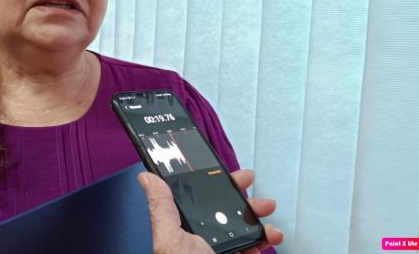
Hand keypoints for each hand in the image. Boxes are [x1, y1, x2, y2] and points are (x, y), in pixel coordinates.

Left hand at [137, 169, 282, 253]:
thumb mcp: (170, 240)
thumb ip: (162, 208)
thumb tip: (146, 177)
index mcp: (182, 229)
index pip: (199, 198)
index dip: (215, 183)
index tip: (232, 173)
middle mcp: (200, 239)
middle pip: (224, 210)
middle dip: (242, 198)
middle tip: (255, 189)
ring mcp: (219, 252)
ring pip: (242, 228)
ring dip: (259, 219)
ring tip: (269, 217)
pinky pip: (252, 249)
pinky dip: (264, 242)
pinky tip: (271, 238)